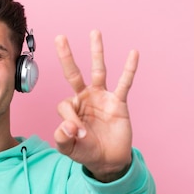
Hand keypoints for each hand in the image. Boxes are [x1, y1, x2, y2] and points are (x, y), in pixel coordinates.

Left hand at [53, 30, 137, 181]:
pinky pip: (124, 83)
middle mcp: (85, 98)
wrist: (108, 161)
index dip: (70, 120)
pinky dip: (129, 69)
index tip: (77, 134)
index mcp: (71, 108)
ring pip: (98, 71)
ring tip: (95, 33)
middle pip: (73, 73)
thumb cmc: (86, 152)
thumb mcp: (69, 149)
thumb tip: (66, 126)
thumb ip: (62, 138)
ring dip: (96, 52)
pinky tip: (133, 53)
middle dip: (66, 56)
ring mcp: (102, 98)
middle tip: (59, 37)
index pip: (65, 104)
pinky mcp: (118, 102)